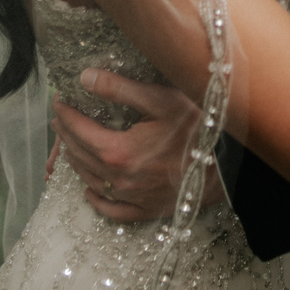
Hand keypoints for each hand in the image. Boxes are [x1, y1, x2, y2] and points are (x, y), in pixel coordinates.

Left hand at [52, 70, 224, 222]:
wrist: (230, 166)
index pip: (78, 131)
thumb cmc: (198, 128)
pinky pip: (113, 211)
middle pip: (80, 155)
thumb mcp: (160, 100)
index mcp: (118, 151)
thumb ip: (118, 88)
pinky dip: (97, 201)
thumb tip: (84, 78)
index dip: (65, 113)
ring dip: (76, 161)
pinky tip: (90, 190)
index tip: (58, 100)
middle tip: (61, 119)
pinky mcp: (148, 211)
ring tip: (70, 145)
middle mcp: (120, 180)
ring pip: (91, 181)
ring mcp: (133, 199)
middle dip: (66, 135)